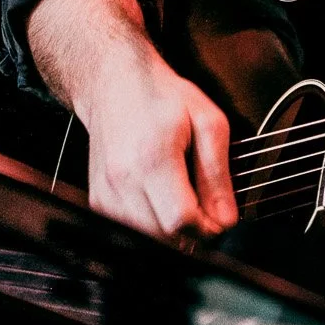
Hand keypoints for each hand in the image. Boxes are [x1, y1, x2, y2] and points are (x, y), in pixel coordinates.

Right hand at [77, 47, 239, 239]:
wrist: (115, 84)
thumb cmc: (161, 97)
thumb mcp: (208, 122)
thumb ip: (217, 173)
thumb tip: (226, 218)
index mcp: (152, 159)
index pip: (180, 222)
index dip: (207, 229)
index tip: (220, 221)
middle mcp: (122, 181)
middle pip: (163, 238)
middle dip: (192, 234)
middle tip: (207, 212)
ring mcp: (105, 193)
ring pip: (145, 240)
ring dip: (171, 234)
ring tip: (185, 203)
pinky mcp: (97, 201)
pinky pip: (129, 232)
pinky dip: (150, 228)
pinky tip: (162, 202)